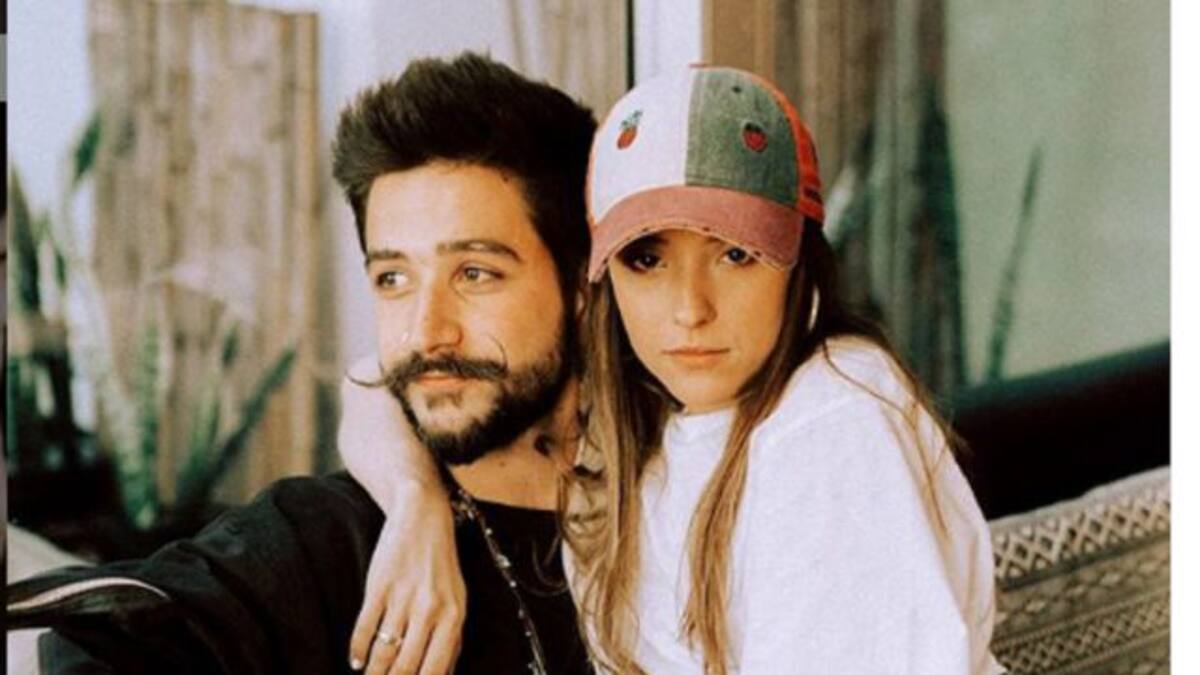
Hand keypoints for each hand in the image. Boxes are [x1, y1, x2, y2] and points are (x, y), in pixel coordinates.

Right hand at [350, 481, 465, 674]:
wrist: (423, 518)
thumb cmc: (442, 565)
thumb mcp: (457, 599)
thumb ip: (451, 638)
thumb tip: (443, 674)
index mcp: (453, 616)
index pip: (435, 669)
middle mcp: (430, 610)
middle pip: (406, 666)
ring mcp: (403, 598)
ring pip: (384, 651)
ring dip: (374, 673)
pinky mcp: (379, 586)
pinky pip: (365, 627)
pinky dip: (358, 650)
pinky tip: (356, 662)